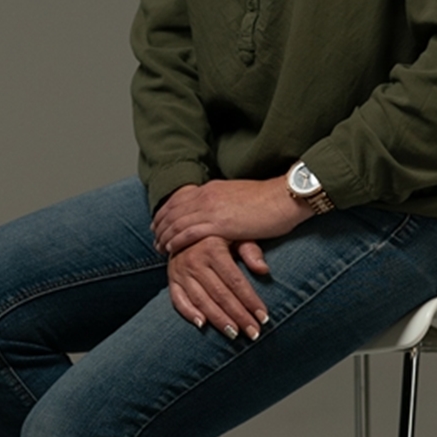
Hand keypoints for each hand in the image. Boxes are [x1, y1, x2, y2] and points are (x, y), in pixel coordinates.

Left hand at [151, 178, 311, 254]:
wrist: (283, 198)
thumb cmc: (269, 201)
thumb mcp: (240, 198)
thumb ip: (226, 204)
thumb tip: (220, 210)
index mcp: (213, 188)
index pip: (182, 198)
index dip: (168, 210)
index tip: (160, 220)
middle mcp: (208, 195)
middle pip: (175, 209)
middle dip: (161, 222)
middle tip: (153, 235)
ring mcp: (212, 208)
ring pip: (178, 221)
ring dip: (165, 233)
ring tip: (157, 245)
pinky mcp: (219, 223)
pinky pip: (189, 232)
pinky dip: (176, 240)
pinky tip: (169, 247)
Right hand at [167, 236, 270, 339]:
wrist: (186, 227)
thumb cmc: (219, 234)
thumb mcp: (236, 234)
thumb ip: (250, 250)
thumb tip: (264, 270)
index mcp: (213, 248)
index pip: (235, 281)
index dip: (250, 300)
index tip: (264, 317)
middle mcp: (195, 260)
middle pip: (220, 294)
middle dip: (239, 316)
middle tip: (254, 333)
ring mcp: (181, 271)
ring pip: (201, 300)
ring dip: (218, 320)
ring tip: (235, 335)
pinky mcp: (172, 279)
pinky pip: (178, 299)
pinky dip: (188, 313)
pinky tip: (202, 325)